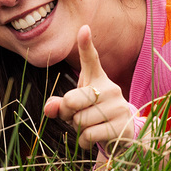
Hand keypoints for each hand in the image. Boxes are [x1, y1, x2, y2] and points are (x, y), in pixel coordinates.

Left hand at [43, 25, 137, 153]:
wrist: (121, 137)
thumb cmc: (93, 116)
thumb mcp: (75, 108)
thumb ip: (59, 105)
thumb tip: (49, 108)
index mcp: (98, 79)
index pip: (91, 59)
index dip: (85, 44)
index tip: (83, 28)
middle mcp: (110, 89)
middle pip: (72, 100)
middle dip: (66, 113)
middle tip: (74, 117)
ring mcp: (118, 107)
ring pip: (80, 120)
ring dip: (77, 129)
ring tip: (88, 127)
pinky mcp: (121, 126)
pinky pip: (89, 135)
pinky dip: (84, 141)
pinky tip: (93, 139)